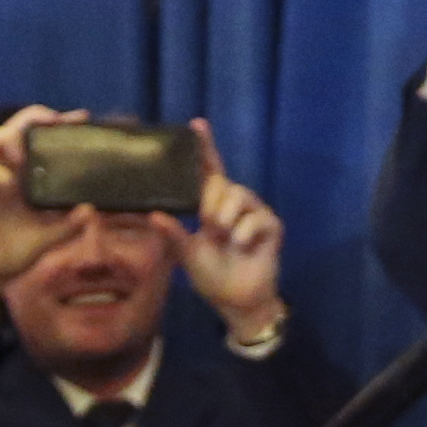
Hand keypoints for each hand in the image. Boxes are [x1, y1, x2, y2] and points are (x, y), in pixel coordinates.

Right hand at [0, 107, 86, 323]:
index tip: (80, 118)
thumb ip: (69, 224)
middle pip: (11, 126)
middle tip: (55, 120)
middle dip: (32, 116)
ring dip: (9, 138)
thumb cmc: (15, 252)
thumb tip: (90, 209)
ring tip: (26, 155)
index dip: (53, 123)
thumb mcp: (48, 237)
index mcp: (20, 175)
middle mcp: (3, 171)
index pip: (33, 137)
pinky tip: (9, 185)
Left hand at [167, 120, 282, 342]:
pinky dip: (244, 233)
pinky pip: (256, 217)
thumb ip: (173, 233)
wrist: (237, 302)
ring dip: (226, 218)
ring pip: (239, 194)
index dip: (204, 148)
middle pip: (221, 182)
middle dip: (210, 204)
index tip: (197, 124)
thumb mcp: (187, 254)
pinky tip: (241, 246)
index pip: (208, 171)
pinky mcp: (272, 225)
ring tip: (224, 238)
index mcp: (212, 206)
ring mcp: (255, 212)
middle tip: (208, 228)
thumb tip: (154, 214)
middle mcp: (234, 203)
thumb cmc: (212, 275)